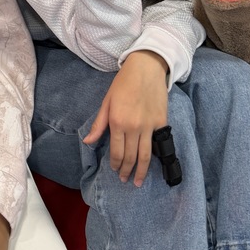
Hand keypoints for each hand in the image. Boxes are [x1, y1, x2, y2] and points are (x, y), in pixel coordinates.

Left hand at [83, 51, 168, 185]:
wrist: (146, 68)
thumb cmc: (123, 83)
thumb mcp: (106, 102)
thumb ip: (99, 124)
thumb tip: (88, 142)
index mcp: (117, 122)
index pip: (117, 152)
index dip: (116, 164)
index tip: (116, 171)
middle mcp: (134, 127)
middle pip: (131, 157)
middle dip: (127, 171)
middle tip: (126, 180)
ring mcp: (149, 126)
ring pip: (145, 155)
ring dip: (141, 171)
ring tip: (138, 181)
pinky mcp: (161, 123)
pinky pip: (157, 144)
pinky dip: (154, 156)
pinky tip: (151, 163)